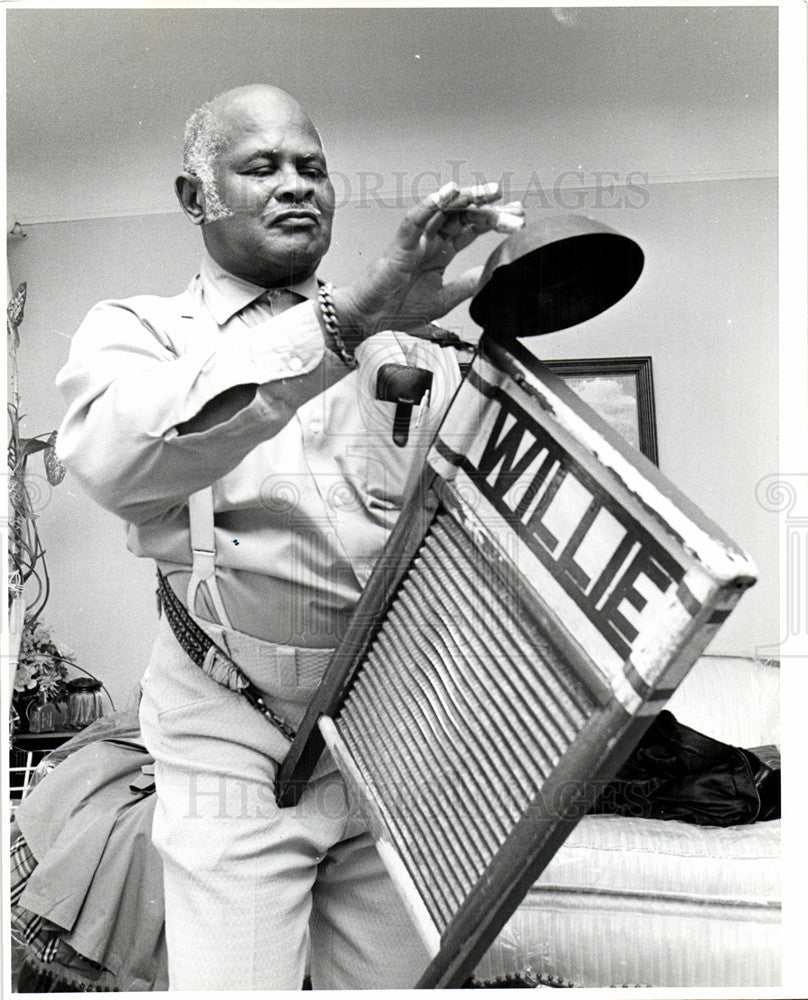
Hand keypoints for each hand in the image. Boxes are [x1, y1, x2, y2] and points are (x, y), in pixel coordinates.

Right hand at [331, 182, 523, 340]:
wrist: (368, 318)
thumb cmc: (397, 308)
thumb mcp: (443, 299)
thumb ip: (466, 285)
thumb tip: (490, 275)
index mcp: (440, 252)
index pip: (472, 230)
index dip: (495, 221)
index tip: (518, 219)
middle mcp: (430, 241)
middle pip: (463, 216)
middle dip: (490, 209)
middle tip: (515, 208)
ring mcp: (416, 240)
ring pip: (443, 210)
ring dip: (467, 198)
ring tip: (490, 192)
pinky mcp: (400, 245)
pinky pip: (415, 219)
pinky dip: (430, 204)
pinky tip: (448, 193)